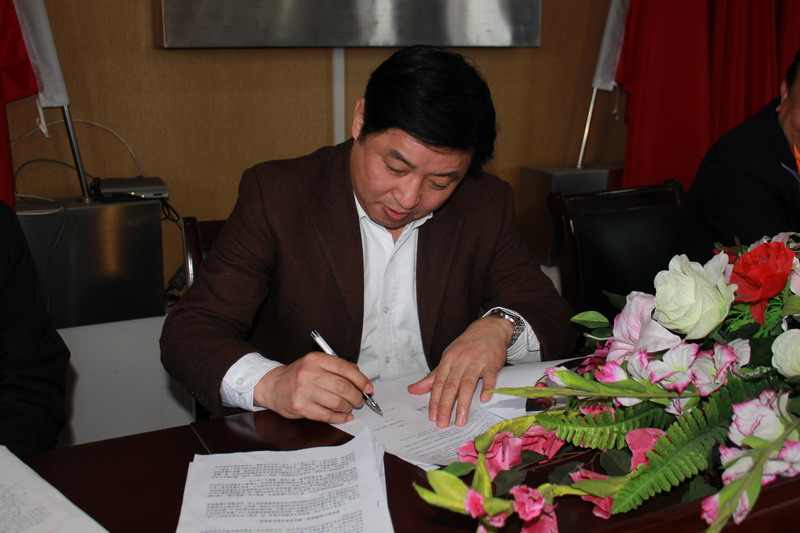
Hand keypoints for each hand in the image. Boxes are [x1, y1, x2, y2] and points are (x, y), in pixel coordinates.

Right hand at [253, 352, 373, 423]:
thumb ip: (336, 369)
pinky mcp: (300, 407)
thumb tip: (360, 381)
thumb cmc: (299, 375)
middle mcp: (309, 373)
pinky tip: (344, 417)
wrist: (273, 386)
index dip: (361, 380)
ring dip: (348, 407)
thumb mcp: (315, 364)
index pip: (345, 368)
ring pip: (336, 402)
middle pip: (342, 386)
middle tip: (359, 400)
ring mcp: (303, 391)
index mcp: (316, 359)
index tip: (368, 388)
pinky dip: (339, 418)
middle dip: (356, 396)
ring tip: (349, 407)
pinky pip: (326, 415)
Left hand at [407, 316, 510, 427]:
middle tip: (443, 423)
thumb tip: (413, 390)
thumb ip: (432, 378)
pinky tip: (484, 399)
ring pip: (468, 384)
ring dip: (464, 403)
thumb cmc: (465, 347)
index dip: (435, 401)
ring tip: (461, 420)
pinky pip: (490, 376)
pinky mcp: (492, 363)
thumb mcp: (447, 359)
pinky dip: (488, 387)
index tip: (432, 417)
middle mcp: (460, 361)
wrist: (488, 329)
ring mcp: (476, 362)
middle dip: (446, 406)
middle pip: (451, 386)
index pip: (438, 384)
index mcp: (447, 361)